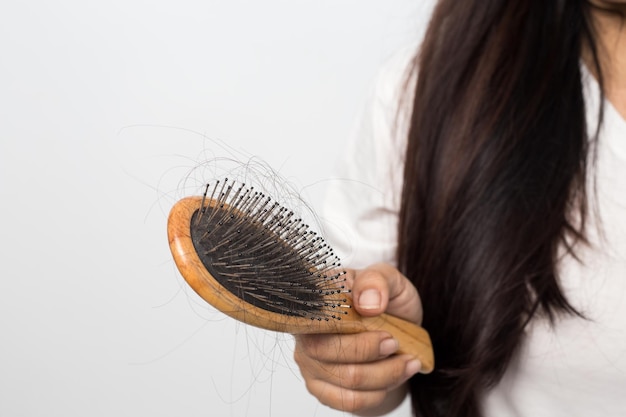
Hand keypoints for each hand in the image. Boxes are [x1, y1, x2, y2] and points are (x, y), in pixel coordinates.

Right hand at [293, 263, 422, 415]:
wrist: (398, 334)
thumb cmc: (388, 303)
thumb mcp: (391, 280)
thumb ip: (377, 281)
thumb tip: (367, 303)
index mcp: (315, 298)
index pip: (314, 316)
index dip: (347, 325)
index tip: (383, 326)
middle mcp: (304, 330)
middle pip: (325, 351)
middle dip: (370, 352)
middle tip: (395, 343)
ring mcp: (309, 360)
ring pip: (344, 380)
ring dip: (384, 374)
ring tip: (407, 361)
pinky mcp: (320, 386)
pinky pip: (347, 401)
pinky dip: (378, 392)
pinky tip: (393, 376)